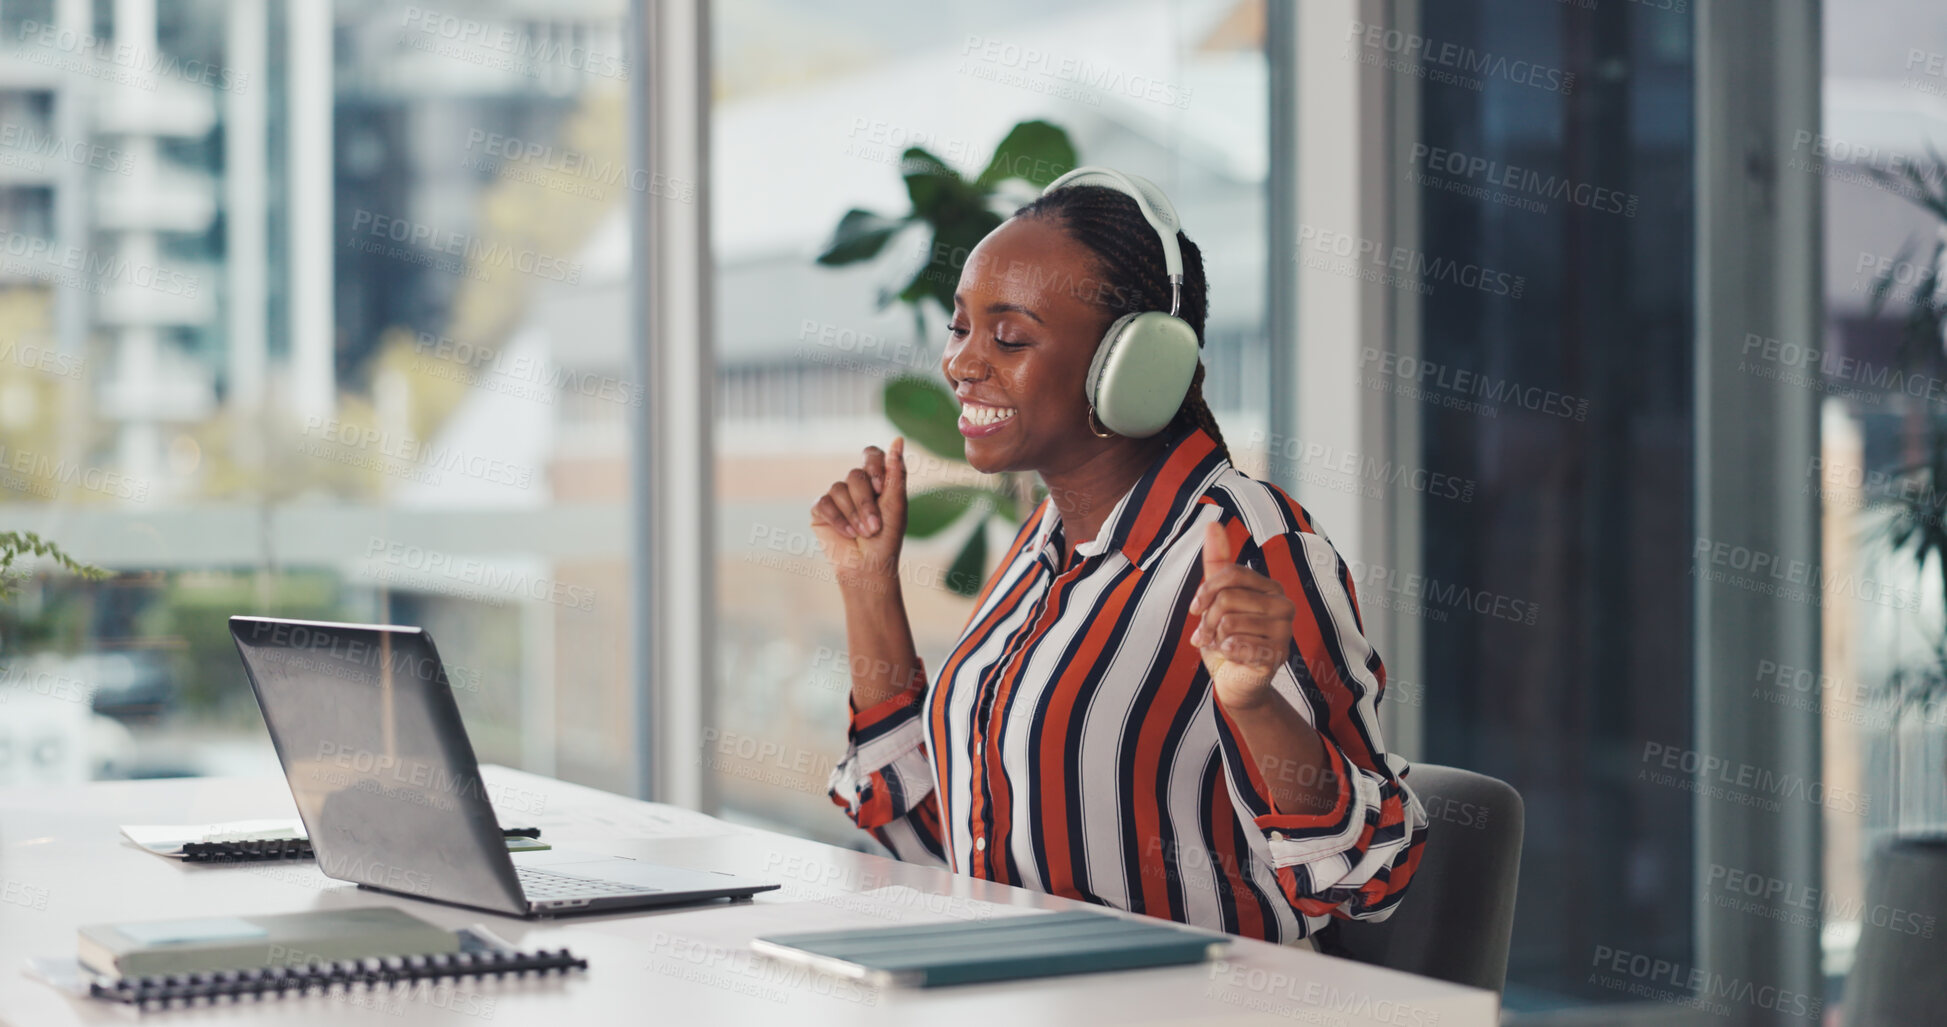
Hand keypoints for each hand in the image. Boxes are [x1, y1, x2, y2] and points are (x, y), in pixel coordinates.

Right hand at [810, 438, 907, 589]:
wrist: (869, 567)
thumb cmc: (887, 538)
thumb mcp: (896, 504)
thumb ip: (896, 472)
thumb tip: (898, 439)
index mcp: (876, 480)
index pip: (870, 454)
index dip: (874, 467)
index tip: (881, 488)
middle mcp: (855, 485)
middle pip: (855, 475)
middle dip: (866, 502)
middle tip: (874, 527)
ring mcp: (836, 496)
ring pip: (838, 489)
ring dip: (853, 514)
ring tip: (863, 534)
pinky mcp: (820, 510)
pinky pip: (824, 503)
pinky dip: (838, 520)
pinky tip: (847, 534)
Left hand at [1189, 521, 1295, 710]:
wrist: (1235, 682)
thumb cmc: (1226, 638)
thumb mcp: (1217, 599)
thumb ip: (1217, 563)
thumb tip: (1212, 524)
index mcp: (1270, 587)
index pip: (1231, 573)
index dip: (1205, 590)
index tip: (1195, 608)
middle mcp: (1283, 605)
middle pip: (1227, 598)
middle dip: (1207, 619)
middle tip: (1207, 634)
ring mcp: (1284, 631)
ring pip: (1229, 621)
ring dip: (1214, 637)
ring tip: (1220, 645)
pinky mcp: (1277, 655)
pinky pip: (1236, 644)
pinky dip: (1225, 652)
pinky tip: (1232, 656)